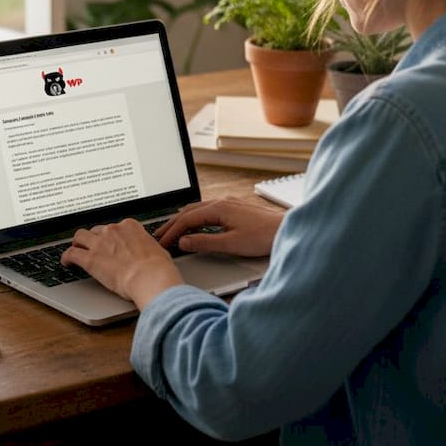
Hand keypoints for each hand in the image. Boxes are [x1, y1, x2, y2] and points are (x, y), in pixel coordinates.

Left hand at [61, 219, 182, 309]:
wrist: (151, 277)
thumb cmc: (157, 267)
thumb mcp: (156, 249)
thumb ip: (146, 247)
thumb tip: (147, 252)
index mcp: (130, 226)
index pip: (115, 227)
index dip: (111, 236)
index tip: (110, 242)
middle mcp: (113, 231)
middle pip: (97, 231)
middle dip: (95, 239)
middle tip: (94, 248)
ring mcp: (100, 243)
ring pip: (80, 237)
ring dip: (78, 243)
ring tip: (77, 250)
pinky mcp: (90, 259)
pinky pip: (71, 253)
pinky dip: (66, 257)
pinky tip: (67, 262)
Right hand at [153, 197, 281, 257]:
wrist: (286, 229)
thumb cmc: (263, 237)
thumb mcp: (231, 244)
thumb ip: (205, 243)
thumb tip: (184, 242)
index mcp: (218, 208)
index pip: (186, 219)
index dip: (172, 231)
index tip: (162, 242)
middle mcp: (222, 202)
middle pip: (189, 211)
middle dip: (173, 223)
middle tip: (159, 235)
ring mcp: (229, 204)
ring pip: (198, 209)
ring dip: (184, 220)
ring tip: (173, 230)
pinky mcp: (236, 208)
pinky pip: (208, 210)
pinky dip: (196, 218)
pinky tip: (196, 225)